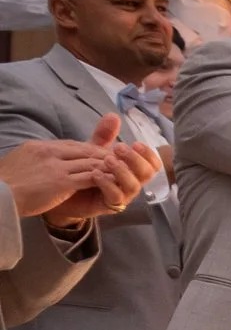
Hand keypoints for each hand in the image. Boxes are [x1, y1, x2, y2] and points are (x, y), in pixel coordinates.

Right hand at [0, 137, 117, 223]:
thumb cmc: (7, 183)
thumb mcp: (23, 161)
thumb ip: (40, 158)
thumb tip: (50, 159)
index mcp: (40, 147)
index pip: (73, 145)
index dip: (91, 150)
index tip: (103, 155)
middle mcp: (49, 152)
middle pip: (85, 151)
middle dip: (104, 157)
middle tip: (120, 162)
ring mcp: (55, 166)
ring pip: (89, 163)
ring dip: (107, 167)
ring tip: (120, 172)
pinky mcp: (60, 182)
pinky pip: (88, 178)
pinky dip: (103, 179)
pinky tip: (112, 182)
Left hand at [46, 136, 159, 224]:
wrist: (63, 192)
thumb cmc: (83, 171)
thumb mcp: (93, 150)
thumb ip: (104, 136)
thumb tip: (114, 115)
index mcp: (133, 170)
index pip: (152, 164)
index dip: (149, 154)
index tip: (136, 143)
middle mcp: (131, 183)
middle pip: (147, 173)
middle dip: (135, 159)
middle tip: (120, 148)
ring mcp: (122, 195)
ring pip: (133, 186)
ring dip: (122, 171)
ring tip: (107, 159)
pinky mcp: (108, 206)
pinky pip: (115, 197)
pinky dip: (108, 185)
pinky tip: (96, 174)